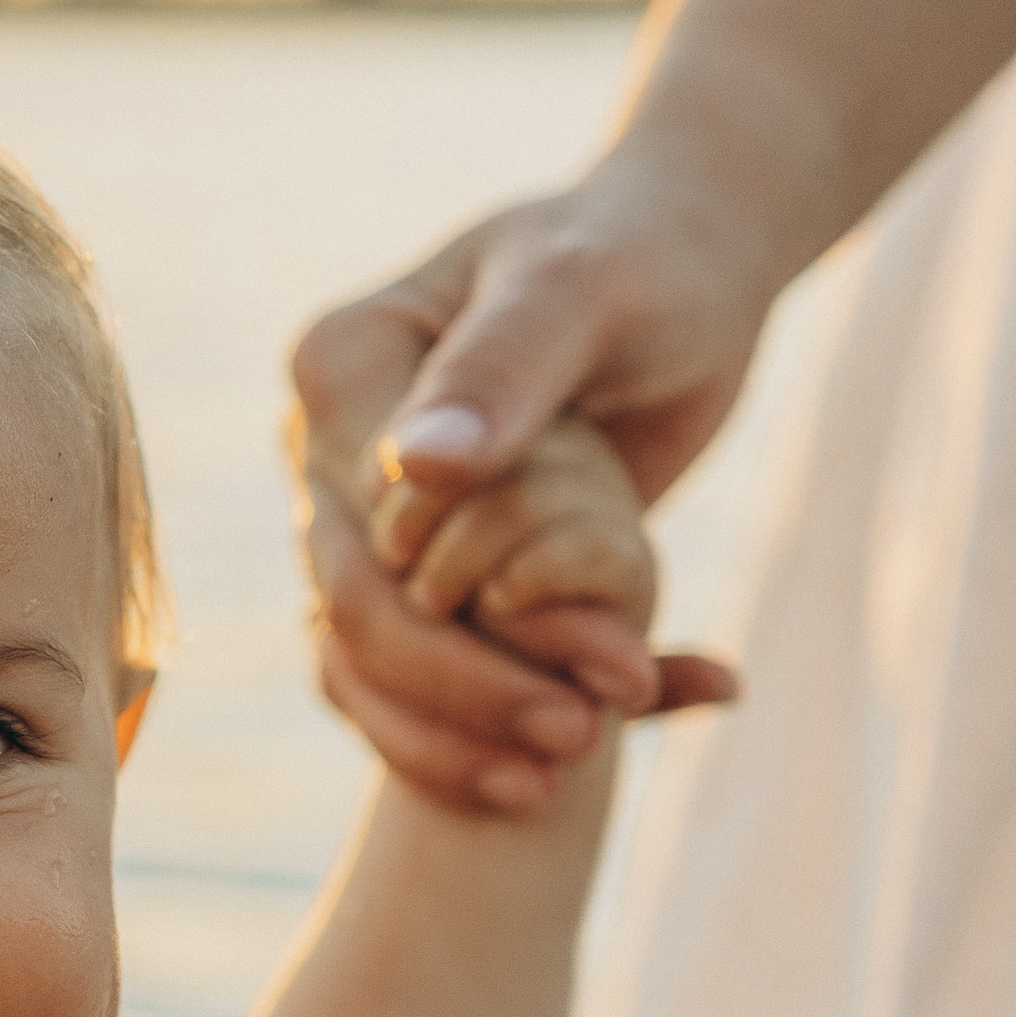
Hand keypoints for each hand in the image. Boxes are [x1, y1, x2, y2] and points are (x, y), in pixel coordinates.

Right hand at [289, 144, 763, 806]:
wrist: (688, 268)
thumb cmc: (641, 255)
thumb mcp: (582, 293)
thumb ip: (502, 373)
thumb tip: (418, 477)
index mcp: (340, 373)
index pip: (363, 541)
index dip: (460, 631)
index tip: (601, 672)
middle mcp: (327, 454)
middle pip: (359, 622)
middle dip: (472, 696)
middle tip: (589, 738)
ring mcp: (364, 522)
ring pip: (372, 672)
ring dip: (472, 734)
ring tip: (589, 761)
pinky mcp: (424, 573)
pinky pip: (427, 682)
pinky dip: (510, 723)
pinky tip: (624, 739)